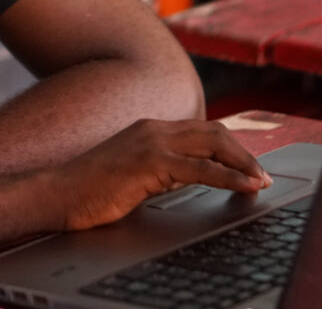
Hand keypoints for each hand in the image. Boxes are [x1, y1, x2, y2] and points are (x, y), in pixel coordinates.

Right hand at [50, 119, 271, 229]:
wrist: (57, 193)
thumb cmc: (89, 191)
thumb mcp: (132, 175)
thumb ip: (158, 170)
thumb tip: (188, 180)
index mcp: (148, 128)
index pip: (201, 130)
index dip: (229, 148)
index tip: (248, 168)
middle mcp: (153, 128)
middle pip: (213, 132)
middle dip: (243, 152)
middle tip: (263, 176)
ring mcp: (151, 142)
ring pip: (213, 144)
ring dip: (243, 163)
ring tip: (262, 181)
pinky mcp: (150, 163)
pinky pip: (201, 168)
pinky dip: (229, 177)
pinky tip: (245, 188)